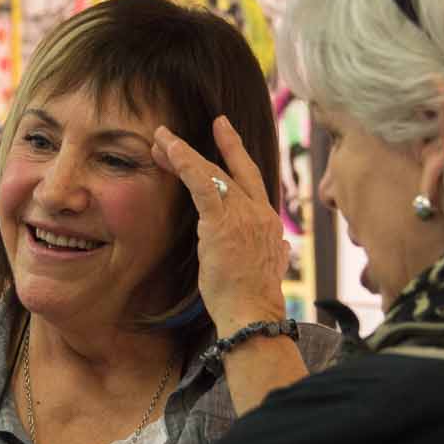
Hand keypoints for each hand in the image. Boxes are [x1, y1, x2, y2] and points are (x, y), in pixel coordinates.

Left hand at [152, 116, 289, 335]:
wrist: (252, 313)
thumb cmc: (254, 298)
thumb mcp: (272, 268)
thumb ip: (277, 252)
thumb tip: (282, 248)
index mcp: (267, 220)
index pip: (250, 178)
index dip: (235, 153)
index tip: (223, 131)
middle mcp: (258, 211)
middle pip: (227, 169)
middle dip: (201, 148)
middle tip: (174, 135)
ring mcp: (242, 214)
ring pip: (210, 172)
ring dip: (182, 154)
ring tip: (160, 139)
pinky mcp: (221, 222)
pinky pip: (201, 183)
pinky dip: (185, 162)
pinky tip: (170, 148)